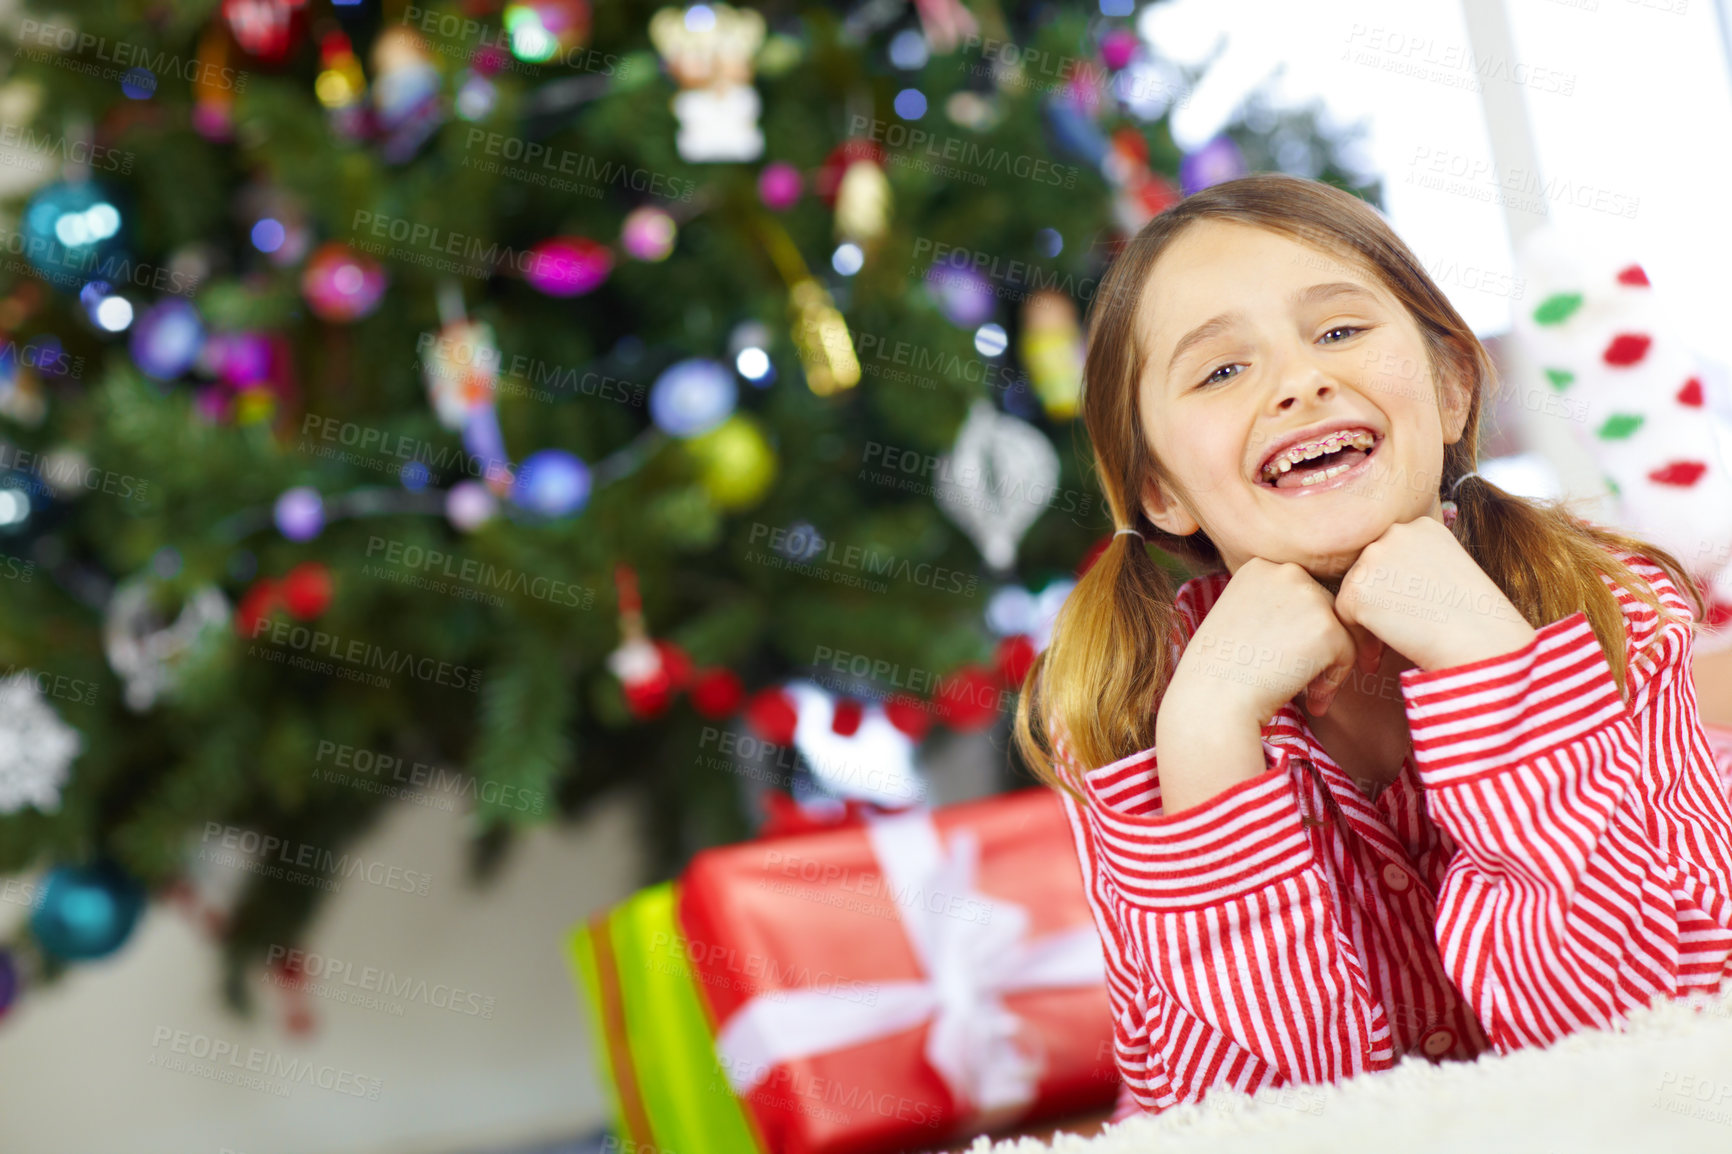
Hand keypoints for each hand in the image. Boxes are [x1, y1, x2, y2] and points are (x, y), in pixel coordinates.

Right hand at [1167, 557, 1383, 728]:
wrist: (1212, 702)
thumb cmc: (1219, 671)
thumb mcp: (1240, 619)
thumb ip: (1276, 608)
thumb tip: (1317, 620)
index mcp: (1261, 566)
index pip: (1300, 594)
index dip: (1295, 631)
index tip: (1276, 659)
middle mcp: (1287, 571)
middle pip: (1325, 608)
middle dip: (1316, 647)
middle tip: (1294, 681)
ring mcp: (1309, 596)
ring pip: (1342, 629)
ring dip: (1328, 663)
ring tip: (1306, 693)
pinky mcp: (1328, 626)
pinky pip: (1350, 653)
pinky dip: (1334, 681)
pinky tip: (1311, 700)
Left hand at [1333, 516, 1536, 671]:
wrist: (1480, 641)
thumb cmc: (1474, 617)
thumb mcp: (1449, 571)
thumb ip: (1415, 565)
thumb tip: (1385, 583)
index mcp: (1421, 526)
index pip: (1392, 554)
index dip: (1399, 586)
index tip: (1418, 609)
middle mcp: (1394, 533)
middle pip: (1369, 570)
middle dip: (1380, 600)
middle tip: (1404, 628)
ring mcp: (1372, 559)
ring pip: (1355, 591)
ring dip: (1369, 618)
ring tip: (1397, 640)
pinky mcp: (1356, 588)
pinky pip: (1344, 615)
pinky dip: (1359, 638)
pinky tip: (1381, 654)